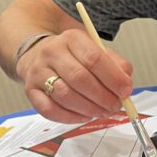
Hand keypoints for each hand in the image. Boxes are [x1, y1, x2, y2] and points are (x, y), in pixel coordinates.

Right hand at [15, 30, 133, 122]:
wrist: (37, 54)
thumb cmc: (73, 56)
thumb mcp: (96, 50)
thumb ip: (115, 64)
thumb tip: (125, 84)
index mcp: (72, 39)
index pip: (94, 58)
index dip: (113, 78)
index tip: (125, 90)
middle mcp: (52, 53)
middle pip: (79, 78)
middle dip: (102, 97)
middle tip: (115, 106)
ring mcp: (38, 72)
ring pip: (65, 95)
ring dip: (89, 109)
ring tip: (103, 112)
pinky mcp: (31, 91)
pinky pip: (50, 110)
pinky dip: (71, 117)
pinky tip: (85, 116)